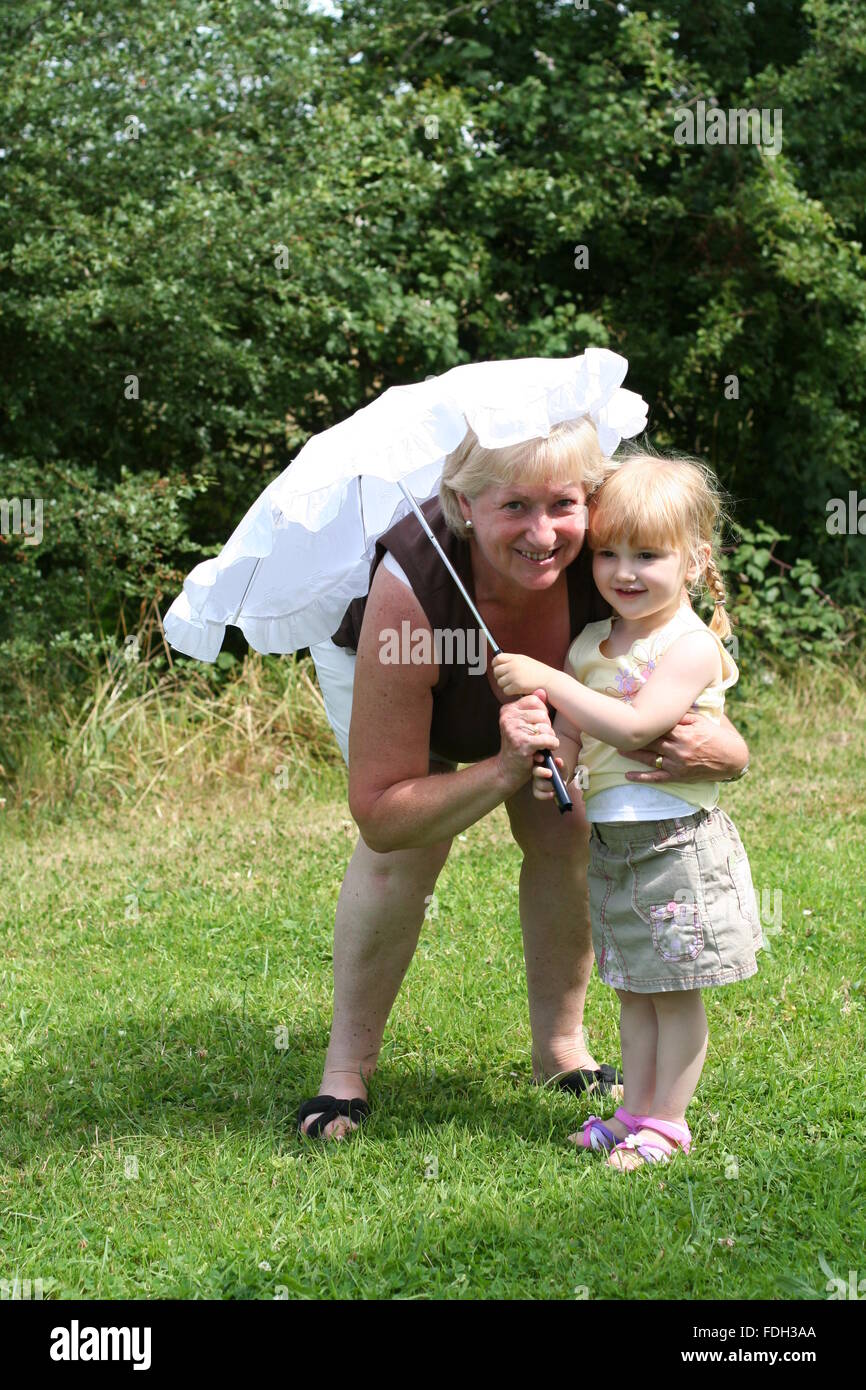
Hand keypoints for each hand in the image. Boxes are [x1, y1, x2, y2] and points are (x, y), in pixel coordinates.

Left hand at [492, 652, 550, 696]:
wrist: (549, 681)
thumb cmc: (538, 672)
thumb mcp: (525, 661)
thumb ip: (512, 661)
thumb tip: (499, 663)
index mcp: (515, 658)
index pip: (497, 659)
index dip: (495, 664)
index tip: (497, 668)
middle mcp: (513, 666)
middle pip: (496, 671)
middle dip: (500, 676)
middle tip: (507, 679)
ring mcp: (514, 676)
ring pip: (500, 682)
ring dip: (505, 685)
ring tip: (515, 684)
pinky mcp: (516, 686)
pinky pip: (505, 691)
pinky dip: (510, 692)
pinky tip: (518, 689)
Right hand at [496, 691, 557, 792]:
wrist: (507, 770)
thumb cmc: (518, 745)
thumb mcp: (523, 723)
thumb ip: (532, 707)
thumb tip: (542, 690)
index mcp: (508, 710)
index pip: (535, 700)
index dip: (542, 712)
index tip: (537, 724)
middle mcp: (508, 718)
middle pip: (542, 714)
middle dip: (546, 727)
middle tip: (539, 737)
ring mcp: (514, 730)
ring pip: (546, 727)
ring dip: (549, 738)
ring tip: (541, 744)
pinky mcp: (522, 744)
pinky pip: (548, 739)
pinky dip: (552, 745)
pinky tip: (547, 749)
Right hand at [531, 752, 569, 800]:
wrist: (562, 784)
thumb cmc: (560, 773)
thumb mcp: (562, 768)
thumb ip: (561, 764)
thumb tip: (558, 760)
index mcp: (542, 762)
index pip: (536, 758)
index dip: (537, 757)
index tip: (542, 758)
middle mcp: (537, 771)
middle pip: (535, 771)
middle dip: (542, 772)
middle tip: (550, 774)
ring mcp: (536, 782)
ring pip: (538, 784)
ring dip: (547, 786)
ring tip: (556, 787)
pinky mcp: (537, 791)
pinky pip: (538, 794)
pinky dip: (546, 795)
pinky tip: (553, 794)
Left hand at [619, 709, 737, 783]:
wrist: (733, 759)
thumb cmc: (717, 736)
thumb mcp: (702, 721)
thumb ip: (683, 716)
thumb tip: (665, 709)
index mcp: (684, 733)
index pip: (658, 726)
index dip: (644, 722)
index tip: (630, 716)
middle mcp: (678, 749)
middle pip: (650, 742)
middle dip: (634, 738)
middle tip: (616, 733)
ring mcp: (677, 764)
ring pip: (649, 758)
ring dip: (632, 754)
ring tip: (617, 749)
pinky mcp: (678, 776)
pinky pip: (657, 778)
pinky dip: (641, 777)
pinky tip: (628, 775)